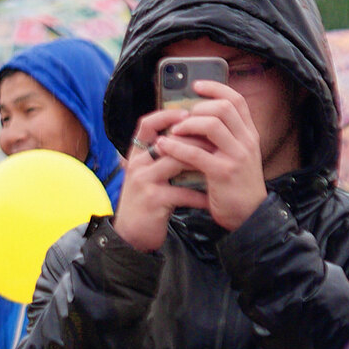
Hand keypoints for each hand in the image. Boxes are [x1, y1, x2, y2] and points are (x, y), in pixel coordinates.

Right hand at [111, 108, 210, 251]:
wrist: (130, 235)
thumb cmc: (144, 203)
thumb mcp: (147, 177)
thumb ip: (160, 160)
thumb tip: (187, 141)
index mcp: (136, 156)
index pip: (146, 125)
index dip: (166, 116)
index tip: (188, 113)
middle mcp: (137, 164)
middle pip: (169, 141)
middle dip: (196, 139)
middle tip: (218, 140)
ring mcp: (144, 181)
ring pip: (177, 161)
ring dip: (201, 162)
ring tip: (219, 163)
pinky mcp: (154, 199)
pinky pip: (184, 192)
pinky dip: (201, 196)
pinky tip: (211, 199)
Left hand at [154, 81, 268, 232]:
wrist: (248, 216)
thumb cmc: (235, 185)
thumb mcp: (236, 156)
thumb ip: (223, 137)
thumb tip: (196, 117)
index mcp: (249, 134)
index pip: (236, 100)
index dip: (216, 88)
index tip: (196, 85)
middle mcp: (247, 141)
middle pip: (224, 108)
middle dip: (198, 107)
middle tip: (182, 117)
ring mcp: (237, 156)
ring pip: (212, 125)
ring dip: (187, 124)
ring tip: (173, 131)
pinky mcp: (223, 173)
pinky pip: (196, 153)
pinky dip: (176, 147)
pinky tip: (163, 146)